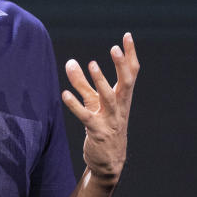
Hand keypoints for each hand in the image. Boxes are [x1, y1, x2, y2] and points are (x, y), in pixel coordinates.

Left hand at [61, 33, 138, 186]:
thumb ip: (81, 82)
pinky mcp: (97, 132)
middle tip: (115, 48)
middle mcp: (120, 107)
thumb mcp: (93, 101)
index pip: (131, 73)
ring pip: (109, 99)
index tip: (127, 36)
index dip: (130, 55)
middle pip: (125, 83)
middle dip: (121, 65)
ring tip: (91, 64)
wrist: (109, 161)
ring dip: (101, 81)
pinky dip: (75, 105)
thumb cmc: (103, 125)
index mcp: (123, 97)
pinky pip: (86, 117)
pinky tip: (64, 94)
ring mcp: (110, 120)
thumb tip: (69, 61)